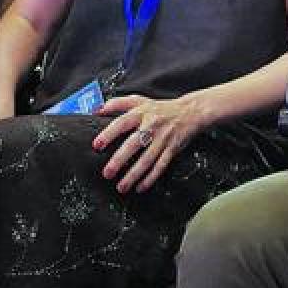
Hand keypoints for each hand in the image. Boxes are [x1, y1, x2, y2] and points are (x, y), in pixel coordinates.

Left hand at [93, 94, 209, 193]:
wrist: (190, 112)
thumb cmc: (160, 108)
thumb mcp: (139, 100)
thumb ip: (117, 103)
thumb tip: (97, 110)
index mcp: (141, 112)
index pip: (122, 122)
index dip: (109, 133)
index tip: (97, 145)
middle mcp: (151, 126)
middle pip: (134, 144)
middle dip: (120, 160)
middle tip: (107, 173)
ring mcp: (163, 138)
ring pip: (147, 159)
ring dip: (134, 175)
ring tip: (121, 186)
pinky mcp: (172, 149)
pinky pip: (160, 166)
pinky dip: (150, 178)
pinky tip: (140, 187)